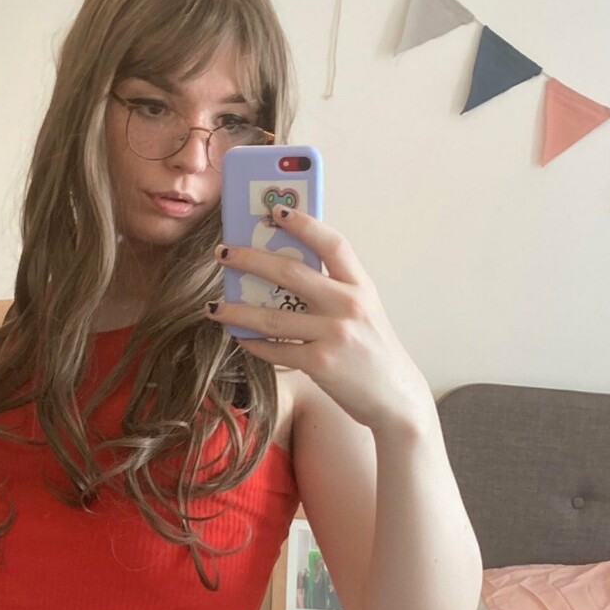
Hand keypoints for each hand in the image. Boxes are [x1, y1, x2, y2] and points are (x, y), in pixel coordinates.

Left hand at [208, 207, 434, 436]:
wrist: (396, 399)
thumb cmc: (372, 352)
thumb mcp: (363, 312)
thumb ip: (334, 291)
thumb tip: (282, 271)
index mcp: (360, 286)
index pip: (332, 243)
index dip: (304, 223)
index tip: (274, 210)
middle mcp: (349, 306)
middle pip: (291, 273)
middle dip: (250, 260)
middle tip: (223, 253)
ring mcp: (335, 335)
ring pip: (272, 317)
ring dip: (237, 311)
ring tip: (213, 307)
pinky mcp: (321, 363)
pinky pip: (276, 350)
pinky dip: (254, 344)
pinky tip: (240, 338)